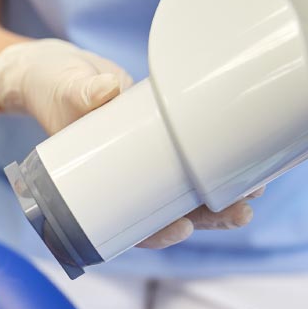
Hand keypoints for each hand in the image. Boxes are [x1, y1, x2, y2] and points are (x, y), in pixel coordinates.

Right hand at [0, 38, 260, 247]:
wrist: (61, 74)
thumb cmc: (54, 89)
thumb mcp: (64, 91)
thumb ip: (82, 93)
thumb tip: (105, 92)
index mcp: (96, 190)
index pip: (128, 226)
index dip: (156, 234)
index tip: (181, 228)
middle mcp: (125, 182)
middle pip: (168, 214)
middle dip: (207, 217)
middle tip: (240, 213)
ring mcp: (146, 163)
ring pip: (187, 192)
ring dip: (221, 197)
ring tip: (253, 190)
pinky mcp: (163, 139)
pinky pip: (193, 160)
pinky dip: (218, 164)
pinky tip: (247, 161)